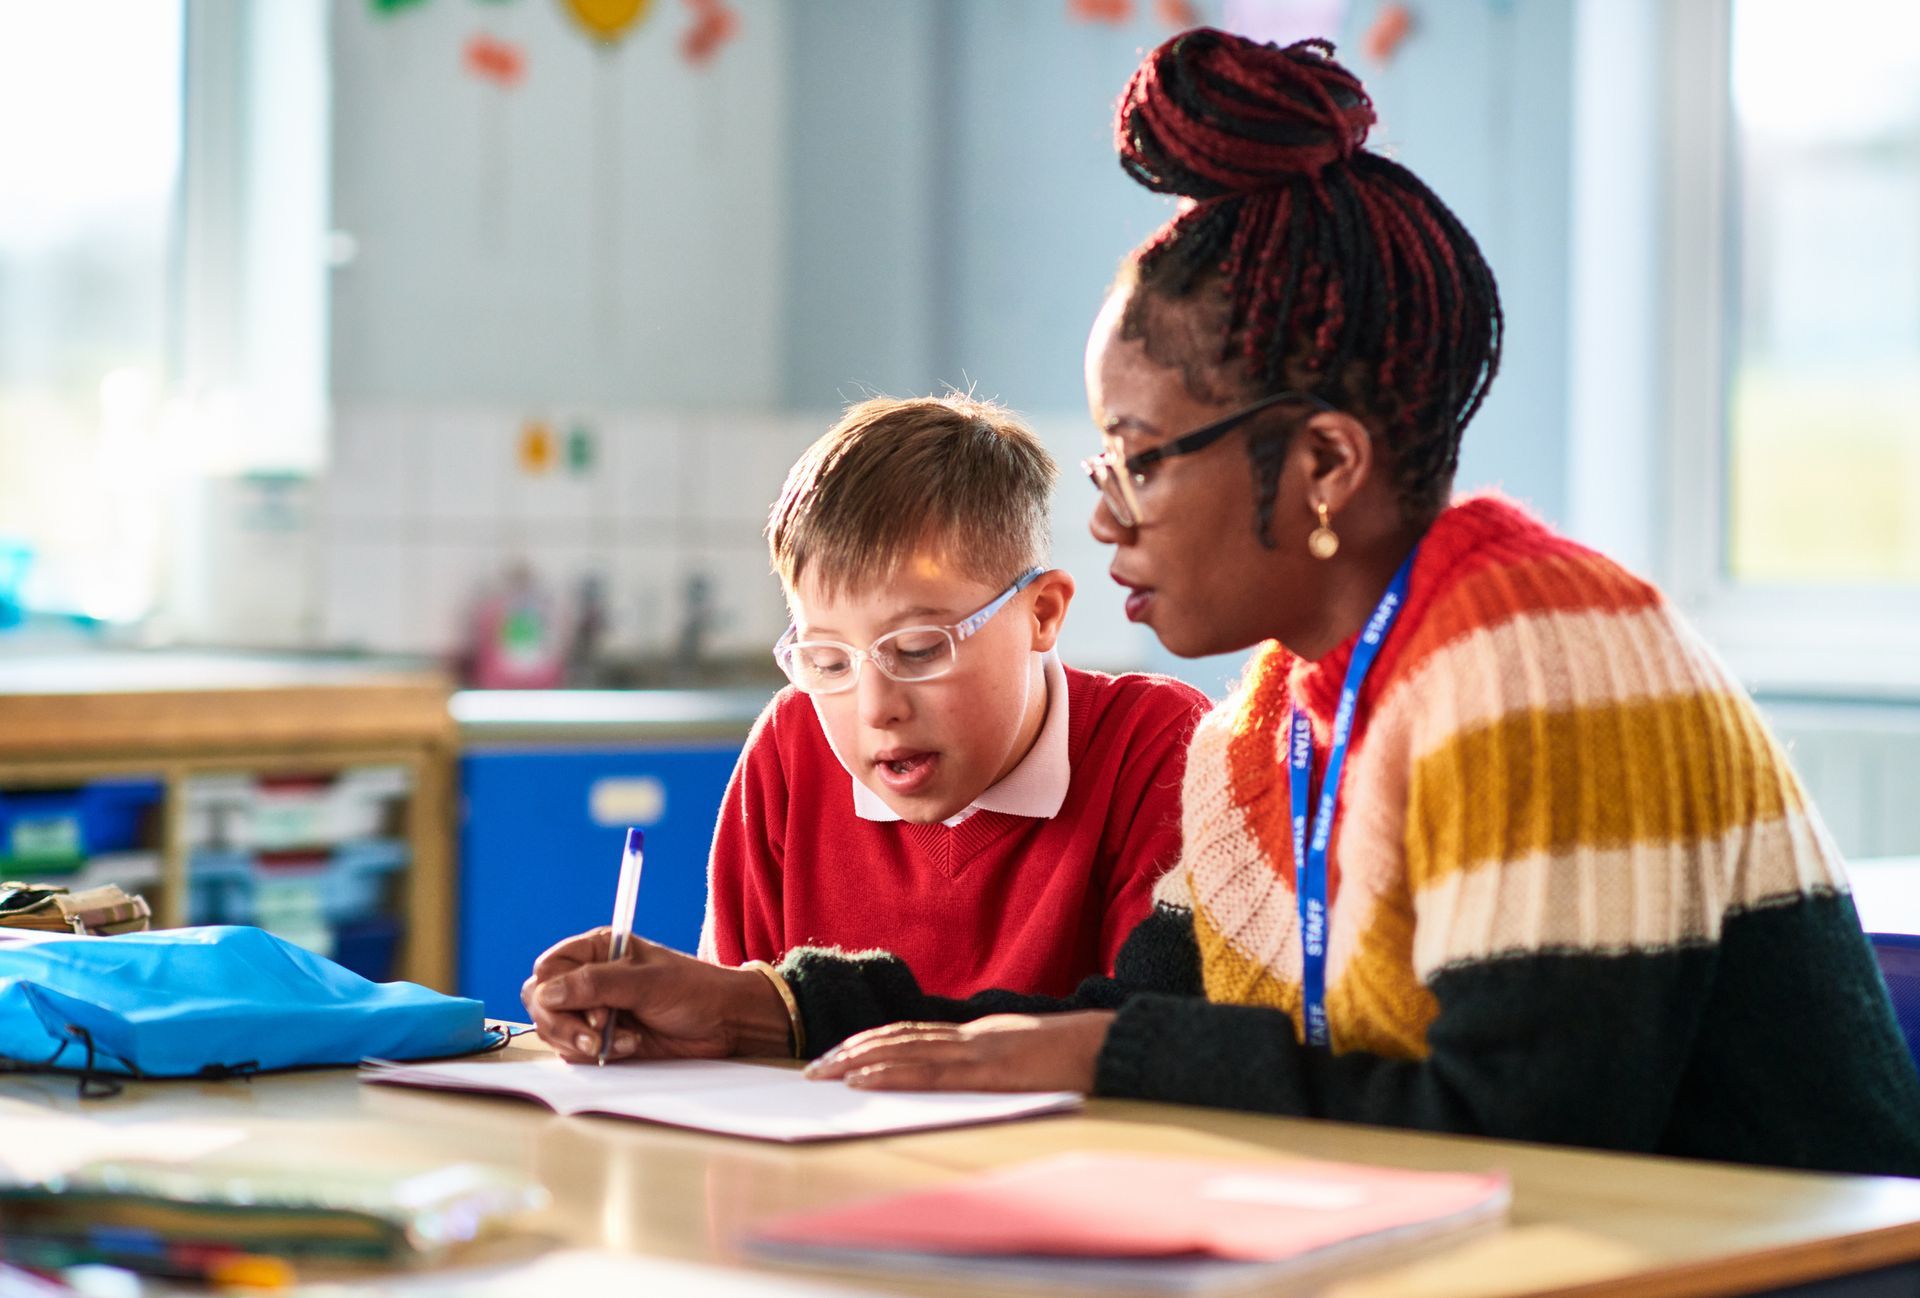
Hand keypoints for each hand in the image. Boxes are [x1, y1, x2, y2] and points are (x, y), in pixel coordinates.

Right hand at [519, 929, 790, 1062]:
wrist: (725, 1022)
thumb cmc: (694, 989)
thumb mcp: (647, 982)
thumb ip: (595, 986)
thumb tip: (546, 993)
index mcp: (595, 950)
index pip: (546, 970)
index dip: (556, 993)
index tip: (592, 1009)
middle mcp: (588, 979)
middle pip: (541, 1004)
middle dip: (564, 1025)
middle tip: (597, 1036)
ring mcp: (592, 1011)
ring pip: (554, 1032)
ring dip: (583, 1043)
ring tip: (625, 1040)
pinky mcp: (602, 1038)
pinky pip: (576, 1053)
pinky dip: (597, 1055)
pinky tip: (631, 1046)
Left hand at [803, 1011, 1114, 1092]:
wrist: (1113, 1046)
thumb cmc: (1078, 1058)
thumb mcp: (1028, 1056)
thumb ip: (996, 1062)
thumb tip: (968, 1074)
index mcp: (980, 1035)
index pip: (914, 1033)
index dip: (874, 1041)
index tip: (841, 1053)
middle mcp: (972, 1037)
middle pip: (900, 1039)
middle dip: (853, 1052)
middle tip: (815, 1068)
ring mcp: (979, 1051)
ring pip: (906, 1051)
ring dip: (860, 1062)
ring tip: (826, 1074)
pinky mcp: (988, 1071)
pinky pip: (931, 1073)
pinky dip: (891, 1074)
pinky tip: (864, 1080)